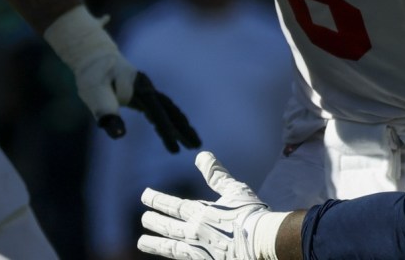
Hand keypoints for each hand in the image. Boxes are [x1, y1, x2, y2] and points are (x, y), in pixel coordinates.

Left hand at [44, 7, 200, 150]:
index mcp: (140, 87)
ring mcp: (147, 90)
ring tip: (192, 143)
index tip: (174, 152)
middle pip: (171, 110)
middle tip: (197, 147)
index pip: (157, 114)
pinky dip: (169, 121)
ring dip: (181, 125)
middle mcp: (147, 88)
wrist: (94, 55)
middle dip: (184, 129)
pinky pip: (161, 109)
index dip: (167, 132)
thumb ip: (106, 110)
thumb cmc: (93, 74)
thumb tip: (119, 135)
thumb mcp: (94, 92)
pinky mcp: (142, 94)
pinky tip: (172, 132)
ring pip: (169, 109)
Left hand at [138, 151, 270, 259]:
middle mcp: (195, 232)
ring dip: (156, 243)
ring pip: (171, 247)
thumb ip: (216, 174)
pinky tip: (170, 256)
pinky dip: (174, 256)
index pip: (173, 206)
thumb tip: (201, 155)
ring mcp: (199, 251)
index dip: (157, 200)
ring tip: (142, 242)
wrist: (263, 241)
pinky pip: (183, 259)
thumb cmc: (250, 214)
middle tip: (144, 218)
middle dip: (155, 221)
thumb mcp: (234, 190)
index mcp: (201, 213)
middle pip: (169, 227)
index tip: (145, 196)